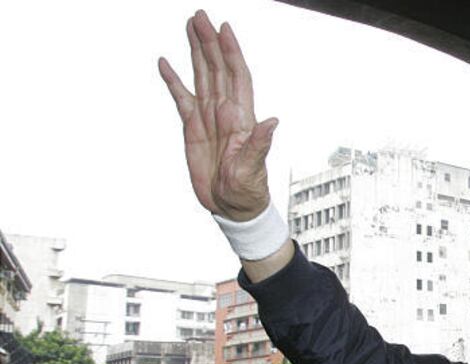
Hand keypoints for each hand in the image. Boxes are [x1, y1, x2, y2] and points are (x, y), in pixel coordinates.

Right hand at [159, 10, 277, 221]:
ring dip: (196, 51)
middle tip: (200, 16)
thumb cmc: (247, 191)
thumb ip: (260, 145)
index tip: (224, 29)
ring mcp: (209, 118)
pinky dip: (174, 81)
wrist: (233, 207)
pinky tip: (166, 63)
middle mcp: (226, 113)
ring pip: (202, 77)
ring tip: (190, 26)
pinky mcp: (193, 129)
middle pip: (217, 69)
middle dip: (210, 42)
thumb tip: (272, 122)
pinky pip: (182, 99)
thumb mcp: (253, 170)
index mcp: (241, 119)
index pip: (237, 77)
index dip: (231, 53)